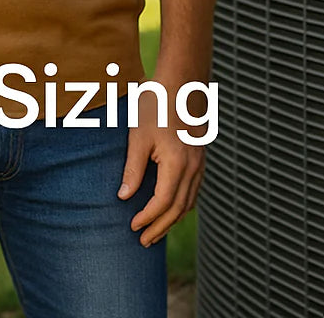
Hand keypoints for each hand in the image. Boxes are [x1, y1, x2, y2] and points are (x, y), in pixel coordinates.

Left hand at [120, 91, 205, 247]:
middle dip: (161, 227)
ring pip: (189, 201)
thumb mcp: (138, 137)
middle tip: (144, 241)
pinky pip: (194, 190)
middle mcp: (193, 167)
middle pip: (179, 208)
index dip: (148, 218)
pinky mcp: (200, 157)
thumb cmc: (156, 106)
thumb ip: (133, 169)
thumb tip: (124, 197)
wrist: (181, 82)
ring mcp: (200, 163)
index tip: (132, 226)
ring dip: (173, 219)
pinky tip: (171, 208)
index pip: (163, 202)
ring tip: (156, 231)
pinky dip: (182, 205)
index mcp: (177, 163)